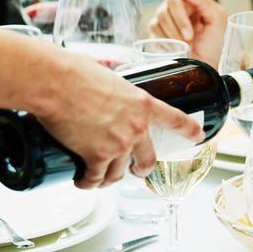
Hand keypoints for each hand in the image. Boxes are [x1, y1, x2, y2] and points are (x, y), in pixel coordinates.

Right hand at [39, 54, 202, 188]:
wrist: (54, 83)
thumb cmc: (74, 73)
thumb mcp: (107, 72)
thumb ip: (114, 76)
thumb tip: (109, 68)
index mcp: (143, 104)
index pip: (176, 120)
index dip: (189, 131)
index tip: (198, 137)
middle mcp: (136, 128)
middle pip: (148, 160)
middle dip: (142, 169)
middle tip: (136, 171)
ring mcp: (118, 145)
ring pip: (118, 174)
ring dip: (108, 178)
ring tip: (97, 176)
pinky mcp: (96, 157)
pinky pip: (95, 179)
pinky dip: (87, 182)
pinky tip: (82, 181)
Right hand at [147, 0, 225, 65]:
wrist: (203, 66)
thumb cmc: (212, 44)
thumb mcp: (217, 20)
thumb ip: (203, 0)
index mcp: (191, 1)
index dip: (181, 16)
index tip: (190, 33)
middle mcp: (176, 7)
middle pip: (166, 6)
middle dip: (177, 26)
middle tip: (188, 40)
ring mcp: (165, 18)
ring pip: (158, 19)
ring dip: (173, 36)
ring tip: (185, 45)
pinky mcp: (156, 31)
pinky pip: (153, 29)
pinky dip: (165, 41)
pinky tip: (175, 47)